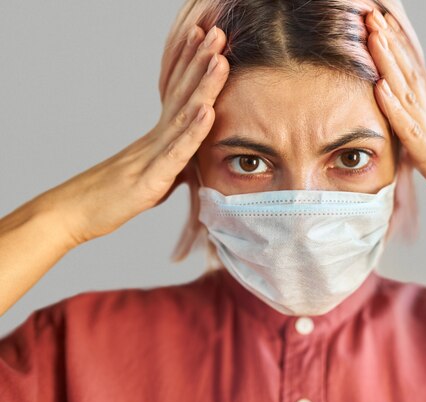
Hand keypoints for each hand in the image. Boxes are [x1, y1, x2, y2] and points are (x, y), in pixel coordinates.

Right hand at [38, 25, 228, 245]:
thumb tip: (191, 160)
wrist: (75, 213)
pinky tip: (206, 110)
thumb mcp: (154, 177)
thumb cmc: (113, 195)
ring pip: (182, 116)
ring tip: (218, 58)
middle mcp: (155, 137)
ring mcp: (152, 155)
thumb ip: (173, 164)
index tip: (208, 40)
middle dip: (201, 62)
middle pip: (181, 93)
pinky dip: (192, 131)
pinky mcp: (151, 178)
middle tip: (217, 32)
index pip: (178, 93)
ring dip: (202, 86)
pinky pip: (176, 152)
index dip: (193, 65)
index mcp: (158, 135)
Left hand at [365, 10, 425, 229]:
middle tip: (372, 14)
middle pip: (409, 77)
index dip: (395, 53)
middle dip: (389, 44)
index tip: (380, 25)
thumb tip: (410, 141)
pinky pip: (412, 132)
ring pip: (409, 95)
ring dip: (389, 63)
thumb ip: (425, 148)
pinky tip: (380, 88)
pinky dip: (395, 109)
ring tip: (373, 34)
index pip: (412, 80)